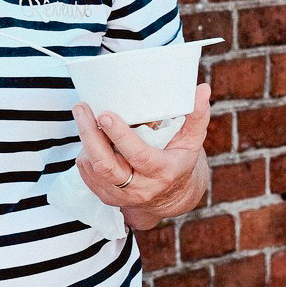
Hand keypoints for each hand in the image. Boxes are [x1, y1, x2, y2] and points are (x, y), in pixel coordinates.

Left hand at [74, 82, 211, 228]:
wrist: (171, 197)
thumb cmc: (180, 161)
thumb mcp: (193, 141)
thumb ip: (197, 116)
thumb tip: (203, 89)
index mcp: (163, 172)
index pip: (138, 156)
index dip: (120, 136)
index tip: (106, 115)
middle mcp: (141, 188)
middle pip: (106, 165)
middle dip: (90, 135)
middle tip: (82, 108)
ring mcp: (121, 196)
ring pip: (93, 168)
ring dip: (84, 140)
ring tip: (82, 114)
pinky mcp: (107, 197)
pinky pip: (87, 174)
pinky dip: (84, 152)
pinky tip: (88, 134)